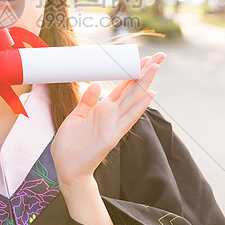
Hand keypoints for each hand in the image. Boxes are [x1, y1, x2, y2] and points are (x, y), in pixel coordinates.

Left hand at [51, 52, 165, 188]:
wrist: (65, 168)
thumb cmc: (70, 145)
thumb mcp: (76, 116)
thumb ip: (87, 101)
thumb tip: (96, 84)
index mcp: (103, 109)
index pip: (123, 86)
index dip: (132, 71)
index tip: (143, 58)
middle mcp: (112, 115)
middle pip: (133, 89)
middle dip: (145, 72)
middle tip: (160, 56)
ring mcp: (114, 124)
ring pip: (134, 99)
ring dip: (145, 82)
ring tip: (155, 66)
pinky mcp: (112, 136)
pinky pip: (128, 118)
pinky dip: (140, 106)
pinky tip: (150, 94)